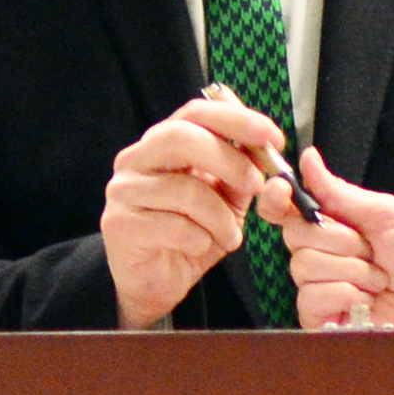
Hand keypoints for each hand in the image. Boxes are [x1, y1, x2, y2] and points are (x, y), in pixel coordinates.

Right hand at [101, 96, 278, 329]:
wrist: (154, 282)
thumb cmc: (190, 235)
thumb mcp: (226, 202)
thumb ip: (244, 176)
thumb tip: (272, 158)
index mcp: (164, 143)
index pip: (197, 112)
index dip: (237, 119)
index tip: (273, 137)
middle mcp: (137, 158)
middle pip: (182, 137)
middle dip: (230, 161)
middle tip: (255, 185)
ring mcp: (124, 190)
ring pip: (185, 190)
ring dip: (221, 218)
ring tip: (229, 237)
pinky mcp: (120, 224)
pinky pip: (176, 227)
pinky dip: (201, 240)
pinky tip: (200, 248)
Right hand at [260, 148, 393, 331]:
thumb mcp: (385, 214)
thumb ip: (340, 192)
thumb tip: (308, 159)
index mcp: (331, 224)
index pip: (284, 208)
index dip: (277, 198)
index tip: (284, 190)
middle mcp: (320, 254)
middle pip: (295, 236)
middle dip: (340, 240)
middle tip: (371, 249)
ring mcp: (319, 286)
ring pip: (304, 267)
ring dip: (351, 270)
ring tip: (377, 278)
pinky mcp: (321, 317)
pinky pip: (312, 297)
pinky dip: (346, 294)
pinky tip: (367, 300)